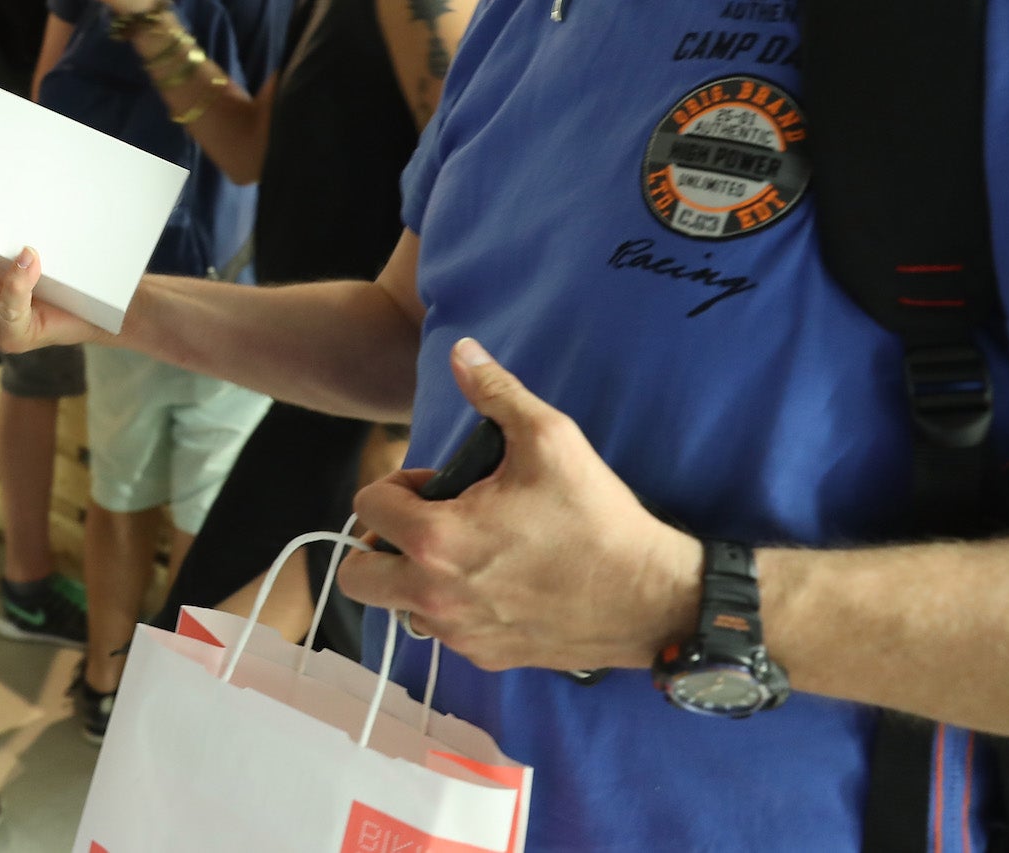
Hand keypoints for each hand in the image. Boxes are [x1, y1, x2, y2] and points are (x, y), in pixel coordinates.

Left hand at [335, 337, 700, 673]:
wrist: (651, 598)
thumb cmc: (597, 518)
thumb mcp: (549, 438)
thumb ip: (495, 392)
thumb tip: (461, 350)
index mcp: (436, 539)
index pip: (367, 506)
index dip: (396, 485)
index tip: (435, 485)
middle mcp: (434, 594)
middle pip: (357, 576)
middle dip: (380, 543)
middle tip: (424, 525)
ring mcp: (458, 633)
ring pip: (398, 606)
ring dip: (411, 579)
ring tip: (460, 553)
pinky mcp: (487, 657)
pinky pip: (441, 634)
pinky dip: (450, 609)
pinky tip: (493, 584)